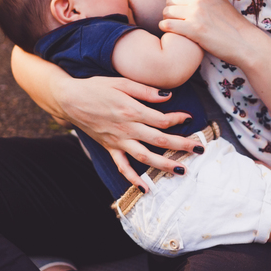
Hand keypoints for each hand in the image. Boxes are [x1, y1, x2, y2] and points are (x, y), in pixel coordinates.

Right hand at [55, 75, 202, 187]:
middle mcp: (128, 129)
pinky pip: (122, 166)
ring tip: (182, 171)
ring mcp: (118, 141)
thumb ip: (145, 91)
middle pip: (160, 140)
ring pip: (145, 156)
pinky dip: (133, 179)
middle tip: (200, 149)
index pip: (162, 119)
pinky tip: (145, 188)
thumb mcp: (121, 82)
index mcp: (132, 110)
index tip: (189, 118)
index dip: (179, 119)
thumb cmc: (96, 88)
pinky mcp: (109, 148)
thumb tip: (168, 96)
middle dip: (182, 146)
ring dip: (165, 165)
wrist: (70, 99)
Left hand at [159, 0, 265, 66]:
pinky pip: (167, 25)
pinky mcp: (193, 29)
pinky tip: (168, 32)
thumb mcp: (219, 3)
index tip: (180, 11)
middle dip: (170, 10)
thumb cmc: (232, 26)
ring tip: (173, 27)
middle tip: (175, 21)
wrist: (245, 43)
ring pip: (167, 12)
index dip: (177, 1)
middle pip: (171, 0)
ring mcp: (196, 13)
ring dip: (167, 20)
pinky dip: (164, 28)